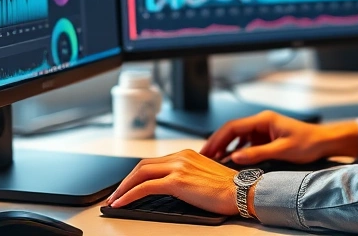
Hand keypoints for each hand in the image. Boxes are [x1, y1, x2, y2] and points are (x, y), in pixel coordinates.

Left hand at [106, 149, 238, 214]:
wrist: (242, 191)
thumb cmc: (230, 189)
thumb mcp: (205, 177)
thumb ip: (189, 177)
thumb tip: (175, 189)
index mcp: (187, 155)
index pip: (154, 162)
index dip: (137, 174)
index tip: (128, 185)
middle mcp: (181, 157)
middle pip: (143, 165)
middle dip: (126, 180)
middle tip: (116, 194)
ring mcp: (178, 167)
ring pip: (140, 174)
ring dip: (123, 188)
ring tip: (114, 200)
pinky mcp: (177, 181)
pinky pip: (145, 187)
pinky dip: (129, 194)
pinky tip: (122, 203)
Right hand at [200, 110, 357, 165]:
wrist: (325, 142)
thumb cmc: (308, 143)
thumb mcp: (282, 150)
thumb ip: (257, 153)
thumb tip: (234, 157)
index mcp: (264, 120)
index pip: (233, 127)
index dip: (217, 139)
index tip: (207, 150)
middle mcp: (261, 122)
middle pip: (232, 131)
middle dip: (217, 143)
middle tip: (204, 156)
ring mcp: (263, 130)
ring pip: (238, 137)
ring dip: (226, 148)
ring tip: (213, 160)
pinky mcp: (266, 138)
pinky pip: (246, 143)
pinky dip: (237, 151)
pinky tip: (230, 161)